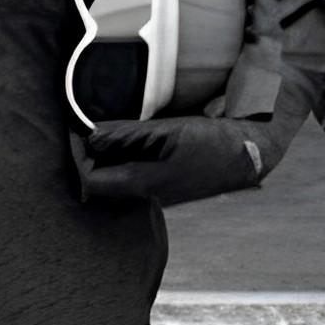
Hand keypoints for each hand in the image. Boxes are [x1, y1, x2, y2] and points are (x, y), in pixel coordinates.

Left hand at [78, 115, 275, 209]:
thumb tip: (92, 134)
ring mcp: (157, 192)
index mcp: (144, 183)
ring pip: (116, 181)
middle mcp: (147, 194)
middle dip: (86, 159)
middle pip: (100, 185)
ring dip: (104, 159)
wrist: (250, 155)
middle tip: (81, 130)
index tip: (74, 130)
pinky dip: (121, 160)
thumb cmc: (213, 142)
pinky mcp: (166, 185)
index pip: (91, 181)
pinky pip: (132, 176)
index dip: (77, 156)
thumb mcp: (170, 132)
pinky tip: (127, 141)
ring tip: (100, 131)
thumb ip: (128, 134)